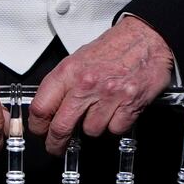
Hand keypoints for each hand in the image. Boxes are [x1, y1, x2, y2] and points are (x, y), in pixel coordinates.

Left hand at [28, 16, 174, 153]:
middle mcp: (87, 84)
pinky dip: (116, 123)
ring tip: (101, 110)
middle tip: (57, 147)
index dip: (37, 126)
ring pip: (91, 131)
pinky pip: (115, 129)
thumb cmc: (114, 47)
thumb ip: (64, 84)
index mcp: (69, 71)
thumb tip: (50, 108)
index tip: (40, 131)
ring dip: (94, 126)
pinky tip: (118, 109)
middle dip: (56, 143)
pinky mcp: (130, 104)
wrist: (147, 37)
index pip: (41, 108)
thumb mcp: (79, 58)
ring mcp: (109, 95)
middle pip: (60, 128)